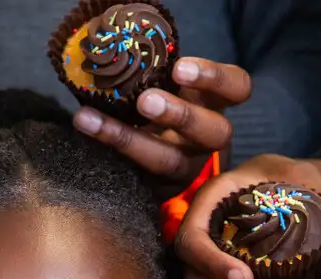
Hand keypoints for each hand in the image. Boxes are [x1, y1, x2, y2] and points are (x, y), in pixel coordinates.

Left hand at [73, 58, 250, 196]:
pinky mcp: (160, 190)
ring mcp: (186, 168)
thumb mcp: (164, 84)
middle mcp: (207, 139)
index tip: (180, 70)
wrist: (142, 152)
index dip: (214, 79)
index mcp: (215, 104)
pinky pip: (138, 177)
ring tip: (91, 121)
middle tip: (146, 101)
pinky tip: (84, 129)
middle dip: (181, 115)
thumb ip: (154, 71)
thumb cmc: (156, 103)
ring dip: (131, 141)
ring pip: (170, 161)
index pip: (237, 88)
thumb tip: (112, 47)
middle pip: (215, 132)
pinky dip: (107, 151)